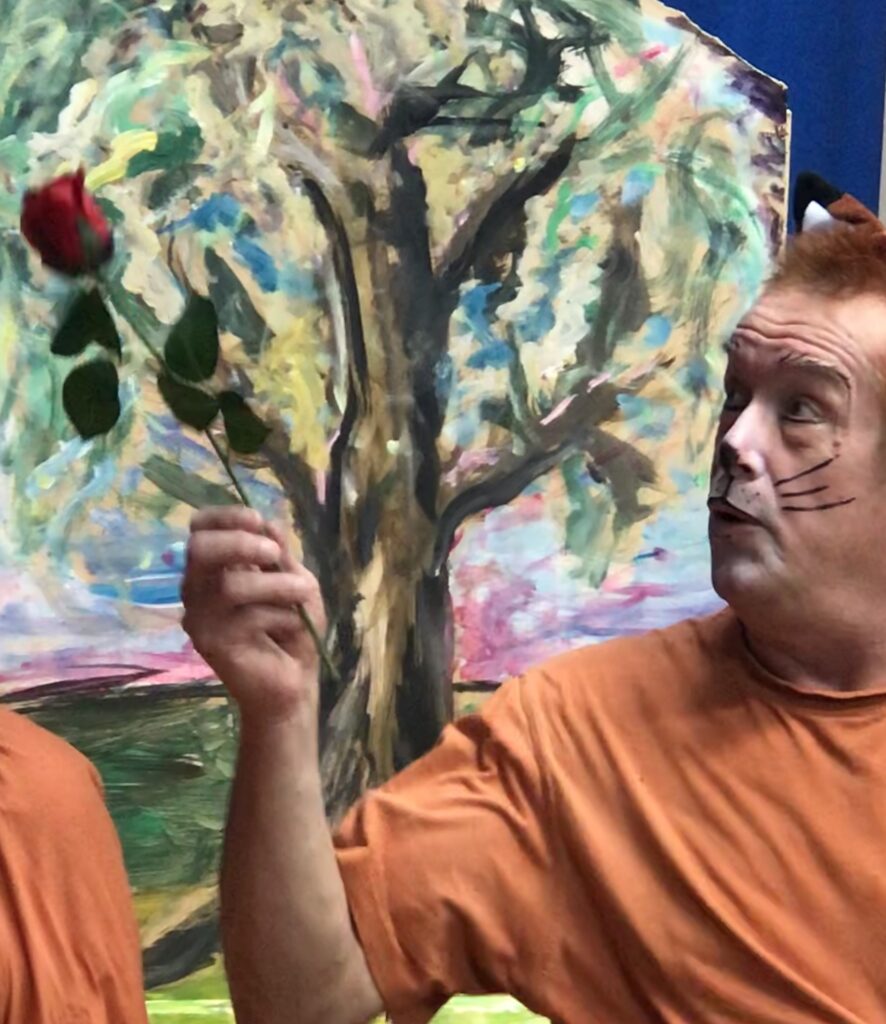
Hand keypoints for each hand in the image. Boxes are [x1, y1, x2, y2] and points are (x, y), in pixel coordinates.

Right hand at [181, 506, 325, 724]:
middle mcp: (197, 589)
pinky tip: (290, 630)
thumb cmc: (293, 628)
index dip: (227, 516)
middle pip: (199, 548)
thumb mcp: (295, 581)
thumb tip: (268, 522)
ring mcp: (199, 617)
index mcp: (214, 567)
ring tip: (302, 595)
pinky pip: (248, 617)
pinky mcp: (211, 645)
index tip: (259, 520)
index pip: (200, 528)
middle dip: (242, 543)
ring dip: (276, 585)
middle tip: (275, 555)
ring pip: (230, 584)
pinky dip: (281, 616)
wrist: (293, 682)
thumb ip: (279, 554)